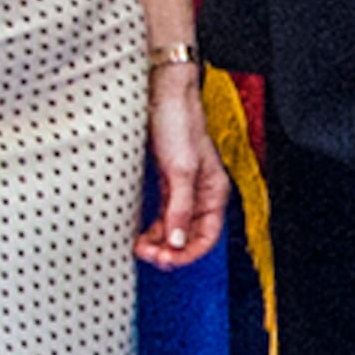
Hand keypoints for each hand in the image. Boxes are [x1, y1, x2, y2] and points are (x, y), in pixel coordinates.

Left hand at [135, 66, 232, 266]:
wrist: (163, 95)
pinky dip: (152, 228)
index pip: (207, 236)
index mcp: (214, 192)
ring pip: (174, 228)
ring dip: (159, 242)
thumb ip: (180, 208)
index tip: (167, 260)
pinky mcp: (167, 182)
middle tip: (149, 256)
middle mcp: (200, 194)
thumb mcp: (180, 169)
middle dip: (171, 250)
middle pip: (189, 236)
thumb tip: (177, 241)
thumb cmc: (179, 123)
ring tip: (141, 248)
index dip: (188, 253)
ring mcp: (183, 189)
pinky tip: (140, 234)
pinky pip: (162, 216)